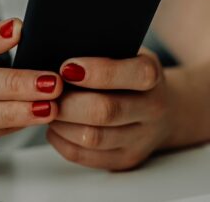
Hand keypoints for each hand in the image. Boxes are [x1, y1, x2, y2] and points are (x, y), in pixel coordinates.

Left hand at [47, 48, 174, 170]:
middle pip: (106, 111)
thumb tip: (57, 51)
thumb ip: (99, 50)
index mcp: (152, 74)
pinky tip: (55, 126)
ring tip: (48, 108)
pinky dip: (61, 140)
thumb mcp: (125, 52)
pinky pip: (85, 156)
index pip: (133, 74)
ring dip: (61, 123)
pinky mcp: (125, 159)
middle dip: (68, 102)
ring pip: (92, 138)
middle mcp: (152, 109)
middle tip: (46, 93)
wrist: (163, 109)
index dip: (98, 72)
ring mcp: (141, 139)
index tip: (67, 68)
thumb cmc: (129, 74)